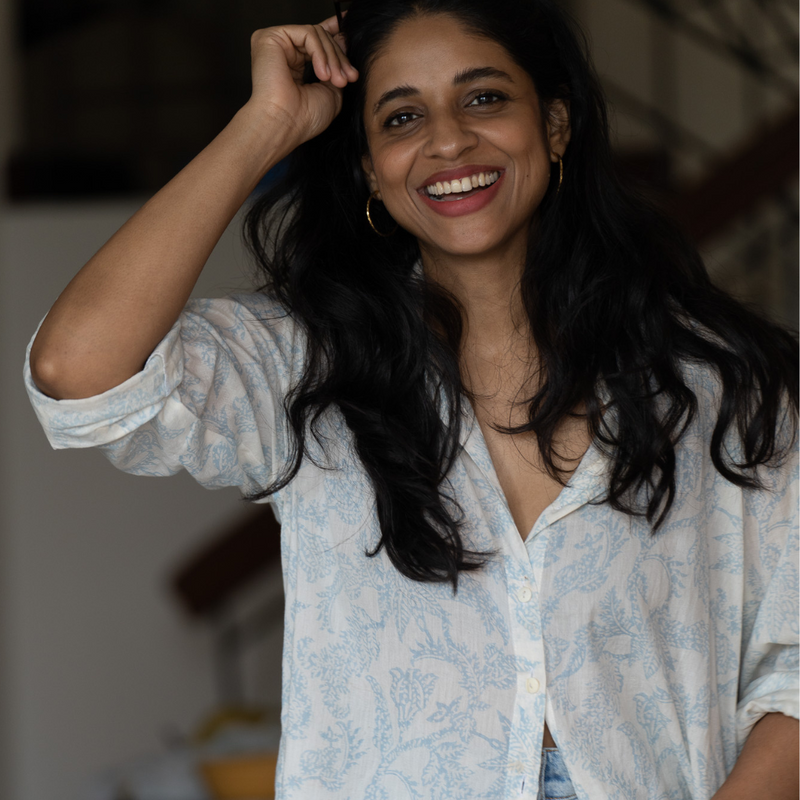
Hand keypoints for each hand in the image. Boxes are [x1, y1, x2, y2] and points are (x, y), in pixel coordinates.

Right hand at [247, 16, 358, 146]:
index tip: (352, 34)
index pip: (316, 41)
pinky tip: (322, 74)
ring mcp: (275, 43)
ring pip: (316, 34)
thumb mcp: (331, 91)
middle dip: (339, 58)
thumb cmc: (305, 118)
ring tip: (336, 81)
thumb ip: (336, 66)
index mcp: (294, 64)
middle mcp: (283, 51)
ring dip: (332, 58)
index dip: (335, 35)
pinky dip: (320, 52)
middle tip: (348, 78)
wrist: (285, 125)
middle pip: (320, 37)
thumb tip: (343, 39)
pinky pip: (307, 33)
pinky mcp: (269, 37)